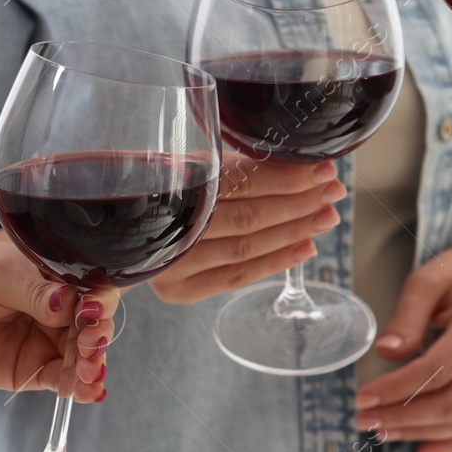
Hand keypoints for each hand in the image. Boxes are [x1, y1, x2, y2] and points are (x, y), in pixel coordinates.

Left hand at [0, 239, 115, 401]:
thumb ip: (34, 288)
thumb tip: (71, 303)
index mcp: (49, 273)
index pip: (90, 285)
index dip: (99, 299)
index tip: (94, 310)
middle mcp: (52, 306)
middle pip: (93, 322)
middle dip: (98, 333)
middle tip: (91, 341)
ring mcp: (42, 339)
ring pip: (82, 353)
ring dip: (93, 362)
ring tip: (88, 368)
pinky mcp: (28, 371)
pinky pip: (62, 380)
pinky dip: (79, 386)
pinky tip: (88, 389)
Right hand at [147, 153, 344, 304]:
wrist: (118, 225)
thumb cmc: (164, 187)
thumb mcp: (193, 163)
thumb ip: (236, 165)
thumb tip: (296, 160)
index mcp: (170, 183)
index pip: (241, 181)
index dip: (286, 177)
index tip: (322, 170)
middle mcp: (169, 225)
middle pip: (249, 216)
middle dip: (300, 202)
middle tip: (333, 192)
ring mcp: (173, 263)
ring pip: (248, 247)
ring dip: (295, 231)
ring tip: (326, 216)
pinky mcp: (179, 290)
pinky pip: (238, 276)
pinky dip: (276, 262)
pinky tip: (305, 247)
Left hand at [355, 216, 451, 451]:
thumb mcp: (429, 278)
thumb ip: (408, 314)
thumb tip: (387, 352)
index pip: (437, 369)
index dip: (396, 388)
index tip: (362, 398)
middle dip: (402, 418)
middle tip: (363, 420)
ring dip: (420, 433)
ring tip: (382, 431)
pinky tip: (421, 451)